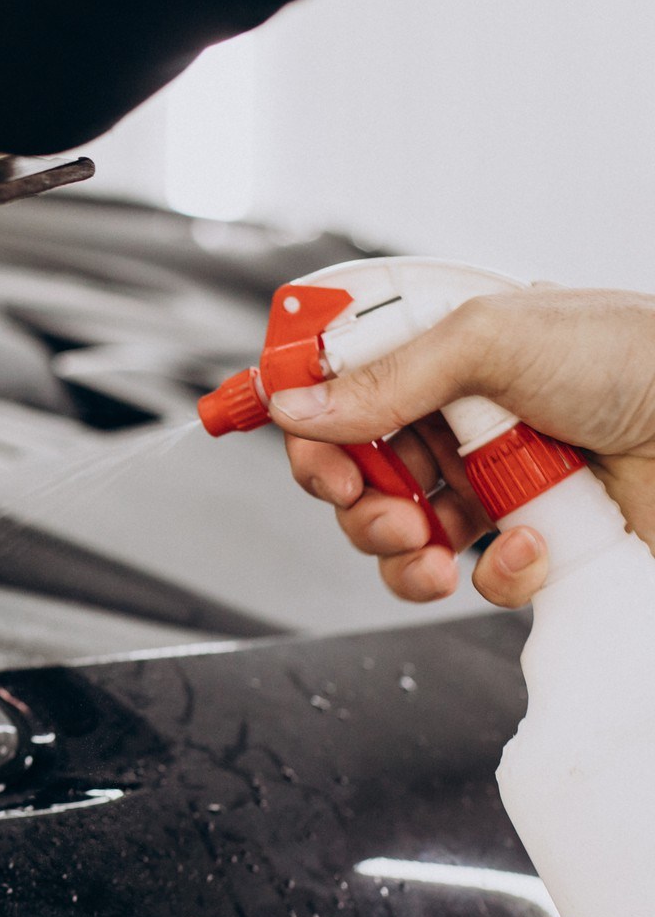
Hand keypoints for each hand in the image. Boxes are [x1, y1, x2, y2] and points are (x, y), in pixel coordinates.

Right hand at [273, 287, 654, 606]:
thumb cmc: (632, 358)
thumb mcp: (493, 341)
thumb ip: (386, 378)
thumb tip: (296, 407)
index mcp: (440, 353)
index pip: (337, 387)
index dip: (307, 422)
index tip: (310, 453)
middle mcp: (458, 417)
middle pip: (354, 469)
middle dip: (350, 499)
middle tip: (373, 508)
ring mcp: (493, 481)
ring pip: (399, 533)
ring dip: (399, 551)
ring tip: (431, 550)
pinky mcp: (533, 540)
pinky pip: (477, 576)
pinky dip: (497, 574)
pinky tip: (535, 548)